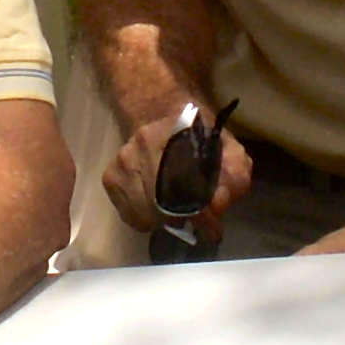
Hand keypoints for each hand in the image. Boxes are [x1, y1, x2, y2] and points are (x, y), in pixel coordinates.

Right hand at [100, 109, 252, 236]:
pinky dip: (144, 218)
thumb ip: (235, 176)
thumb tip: (218, 205)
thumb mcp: (229, 149)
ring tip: (175, 209)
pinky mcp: (110, 176)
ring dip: (163, 220)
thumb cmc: (198, 136)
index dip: (203, 215)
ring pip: (143, 215)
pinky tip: (155, 205)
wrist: (159, 113)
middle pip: (163, 206)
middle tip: (196, 219)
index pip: (187, 187)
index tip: (213, 230)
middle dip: (183, 219)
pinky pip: (128, 214)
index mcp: (175, 134)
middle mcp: (141, 145)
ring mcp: (122, 161)